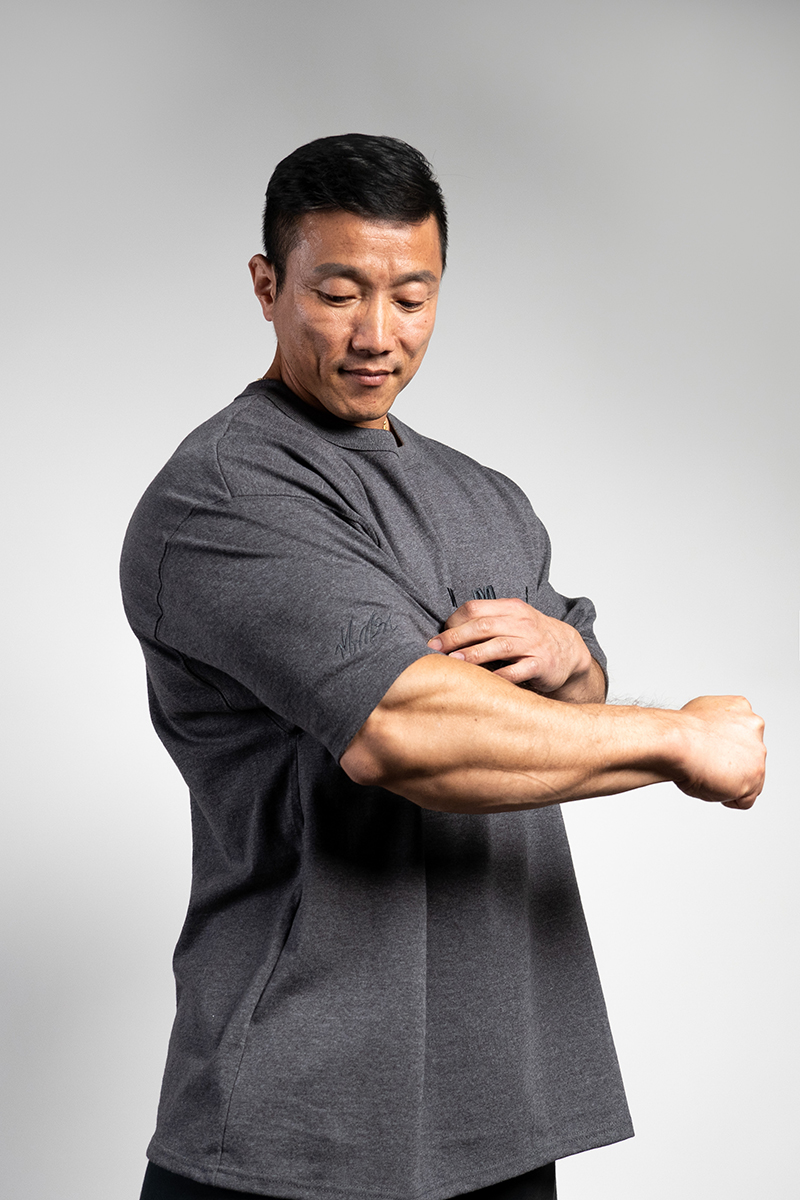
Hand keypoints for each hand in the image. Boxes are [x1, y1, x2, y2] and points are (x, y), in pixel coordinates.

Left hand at [426, 597, 595, 696]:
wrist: (568, 651)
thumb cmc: (530, 637)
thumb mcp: (511, 621)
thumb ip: (485, 623)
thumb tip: (446, 635)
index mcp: (511, 608)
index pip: (475, 609)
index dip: (453, 622)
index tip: (438, 638)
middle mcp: (522, 623)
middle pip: (482, 626)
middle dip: (455, 638)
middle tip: (435, 649)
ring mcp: (533, 644)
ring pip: (498, 646)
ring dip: (473, 654)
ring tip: (453, 661)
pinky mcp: (542, 664)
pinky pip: (517, 671)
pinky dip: (499, 676)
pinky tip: (483, 680)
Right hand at [673, 695, 765, 808]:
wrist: (674, 742)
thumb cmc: (678, 732)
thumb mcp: (699, 714)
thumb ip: (715, 724)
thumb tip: (711, 735)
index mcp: (740, 707)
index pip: (742, 734)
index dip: (723, 747)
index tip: (708, 750)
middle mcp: (754, 727)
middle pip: (750, 756)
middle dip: (730, 765)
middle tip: (705, 764)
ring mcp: (757, 752)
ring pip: (750, 779)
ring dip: (729, 781)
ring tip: (705, 773)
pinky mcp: (754, 776)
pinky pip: (744, 800)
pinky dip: (727, 798)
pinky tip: (709, 785)